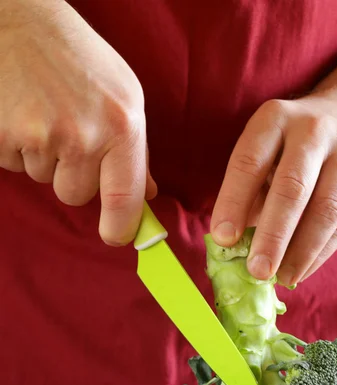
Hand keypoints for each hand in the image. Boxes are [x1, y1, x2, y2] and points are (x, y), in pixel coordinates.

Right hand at [0, 0, 155, 244]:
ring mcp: (40, 138)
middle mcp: (83, 136)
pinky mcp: (4, 136)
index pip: (124, 198)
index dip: (120, 226)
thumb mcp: (124, 97)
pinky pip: (15, 165)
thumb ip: (136, 150)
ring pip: (45, 180)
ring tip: (46, 115)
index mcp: (121, 126)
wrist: (21, 21)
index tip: (116, 236)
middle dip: (73, 176)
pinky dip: (18, 148)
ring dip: (45, 159)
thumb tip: (147, 195)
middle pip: (76, 195)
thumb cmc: (80, 60)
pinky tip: (24, 114)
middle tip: (69, 136)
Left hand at [210, 92, 336, 284]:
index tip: (223, 238)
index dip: (234, 201)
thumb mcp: (268, 149)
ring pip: (326, 209)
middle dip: (273, 235)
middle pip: (292, 188)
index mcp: (275, 119)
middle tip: (257, 270)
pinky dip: (320, 253)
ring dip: (301, 251)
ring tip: (282, 277)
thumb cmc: (295, 145)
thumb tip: (234, 245)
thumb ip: (252, 191)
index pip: (250, 162)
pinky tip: (301, 270)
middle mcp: (313, 131)